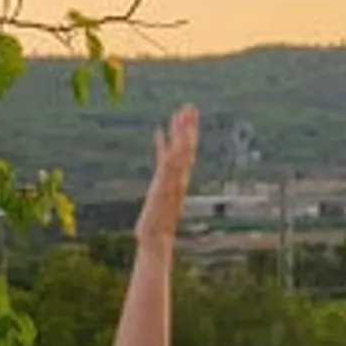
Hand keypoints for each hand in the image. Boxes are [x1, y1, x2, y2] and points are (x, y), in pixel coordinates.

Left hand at [138, 105, 199, 240]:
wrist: (155, 239)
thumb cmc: (156, 224)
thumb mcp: (160, 201)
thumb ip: (163, 189)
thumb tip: (165, 182)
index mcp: (178, 180)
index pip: (185, 152)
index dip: (187, 134)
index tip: (188, 117)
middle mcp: (178, 178)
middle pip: (186, 148)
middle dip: (188, 127)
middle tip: (190, 106)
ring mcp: (172, 182)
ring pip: (180, 151)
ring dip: (181, 131)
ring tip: (182, 112)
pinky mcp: (162, 187)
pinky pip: (166, 163)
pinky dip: (163, 148)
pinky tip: (159, 132)